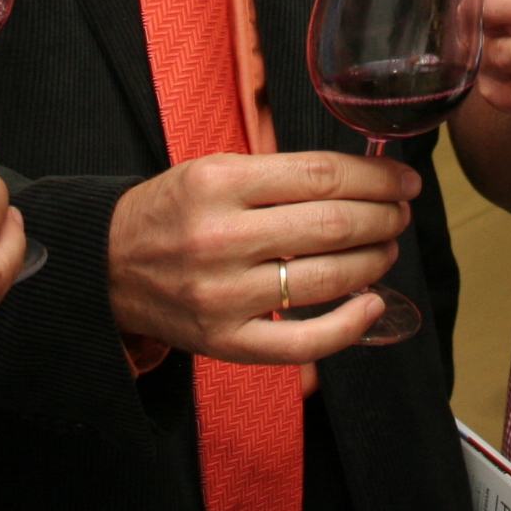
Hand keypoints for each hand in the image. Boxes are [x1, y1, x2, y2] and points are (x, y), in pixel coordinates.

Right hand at [106, 150, 418, 362]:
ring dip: (373, 261)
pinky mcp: (226, 340)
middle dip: (382, 217)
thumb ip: (279, 173)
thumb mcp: (212, 169)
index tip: (404, 181)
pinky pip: (303, 342)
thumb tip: (360, 178)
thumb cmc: (171, 211)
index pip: (321, 176)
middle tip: (400, 213)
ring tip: (386, 248)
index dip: (376, 178)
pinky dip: (349, 325)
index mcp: (219, 183)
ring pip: (326, 278)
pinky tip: (372, 304)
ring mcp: (224, 295)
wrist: (106, 265)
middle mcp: (221, 238)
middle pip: (331, 225)